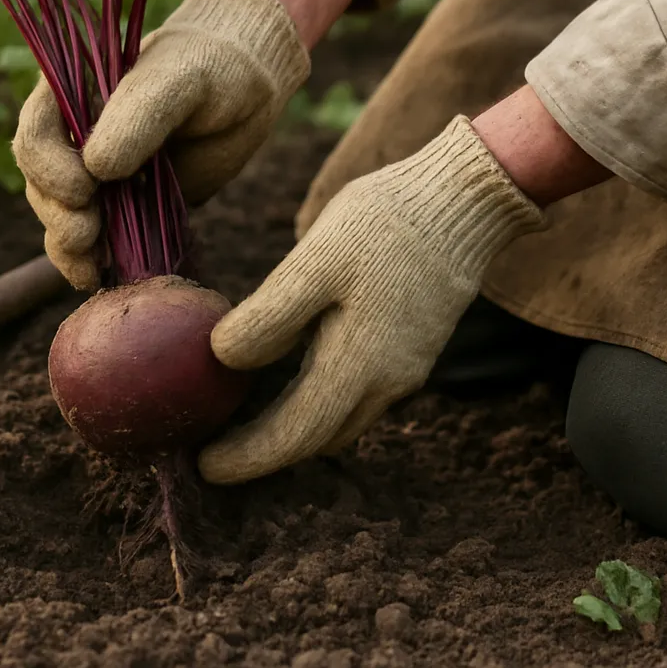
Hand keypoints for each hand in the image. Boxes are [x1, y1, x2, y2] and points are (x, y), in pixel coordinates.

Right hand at [13, 0, 310, 288]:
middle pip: (40, 182)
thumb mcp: (181, 80)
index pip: (35, 131)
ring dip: (67, 246)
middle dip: (57, 215)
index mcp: (73, 92)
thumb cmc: (212, 68)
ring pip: (58, 216)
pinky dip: (88, 261)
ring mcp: (95, 174)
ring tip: (91, 267)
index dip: (47, 167)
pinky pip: (90, 239)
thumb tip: (96, 167)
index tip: (82, 188)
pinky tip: (98, 276)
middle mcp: (74, 135)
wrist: (246, 88)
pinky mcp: (121, 206)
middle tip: (88, 235)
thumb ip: (140, 115)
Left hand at [198, 116, 545, 484]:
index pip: (296, 434)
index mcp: (362, 364)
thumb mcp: (315, 261)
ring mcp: (404, 367)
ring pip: (338, 420)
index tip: (203, 467)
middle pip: (316, 438)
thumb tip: (224, 357)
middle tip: (212, 452)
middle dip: (264, 453)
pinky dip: (315, 404)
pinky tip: (288, 381)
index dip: (248, 456)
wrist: (463, 200)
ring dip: (291, 431)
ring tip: (242, 423)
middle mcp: (387, 380)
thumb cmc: (384, 223)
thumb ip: (271, 315)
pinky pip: (355, 395)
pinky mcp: (409, 348)